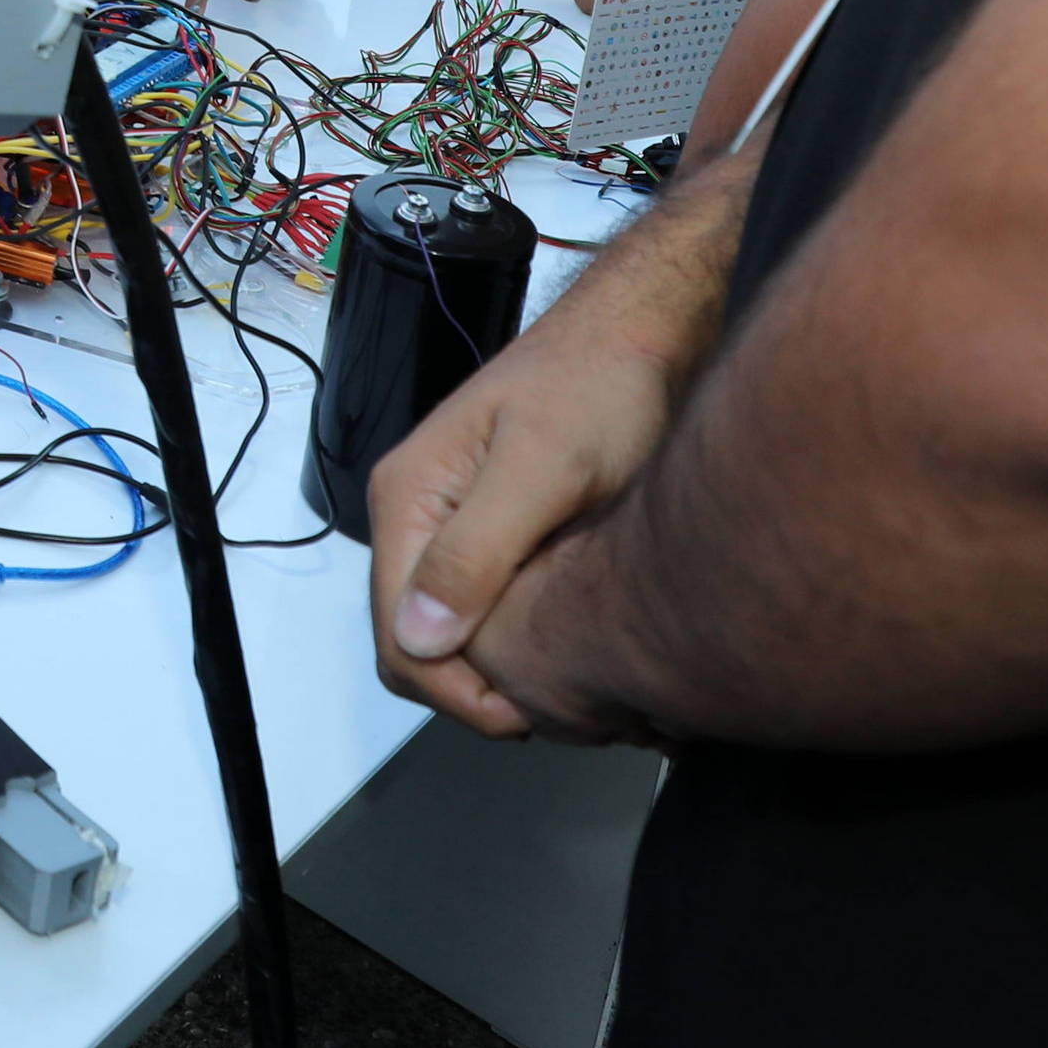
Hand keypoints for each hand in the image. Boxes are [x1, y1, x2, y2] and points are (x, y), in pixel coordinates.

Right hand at [368, 298, 692, 738]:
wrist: (649, 332)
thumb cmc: (603, 381)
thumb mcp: (545, 464)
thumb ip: (477, 549)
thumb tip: (418, 636)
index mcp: (409, 500)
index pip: (398, 636)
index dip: (456, 690)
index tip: (534, 715)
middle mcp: (419, 519)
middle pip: (418, 646)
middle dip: (479, 690)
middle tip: (567, 709)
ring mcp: (456, 529)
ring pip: (454, 637)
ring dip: (504, 673)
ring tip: (581, 683)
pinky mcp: (497, 536)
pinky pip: (488, 614)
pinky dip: (524, 645)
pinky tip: (579, 646)